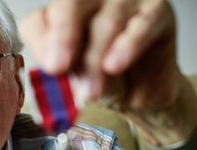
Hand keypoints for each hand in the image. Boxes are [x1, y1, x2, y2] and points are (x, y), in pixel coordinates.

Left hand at [20, 0, 180, 110]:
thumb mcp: (73, 79)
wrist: (139, 93)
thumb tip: (54, 61)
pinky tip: (115, 65)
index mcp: (61, 15)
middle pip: (71, 4)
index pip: (40, 20)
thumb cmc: (101, 79)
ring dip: (95, 58)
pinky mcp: (156, 10)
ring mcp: (125, 0)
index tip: (50, 68)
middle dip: (64, 36)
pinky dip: (128, 46)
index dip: (41, 41)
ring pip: (107, 20)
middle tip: (60, 68)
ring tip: (92, 90)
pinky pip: (143, 24)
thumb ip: (60, 66)